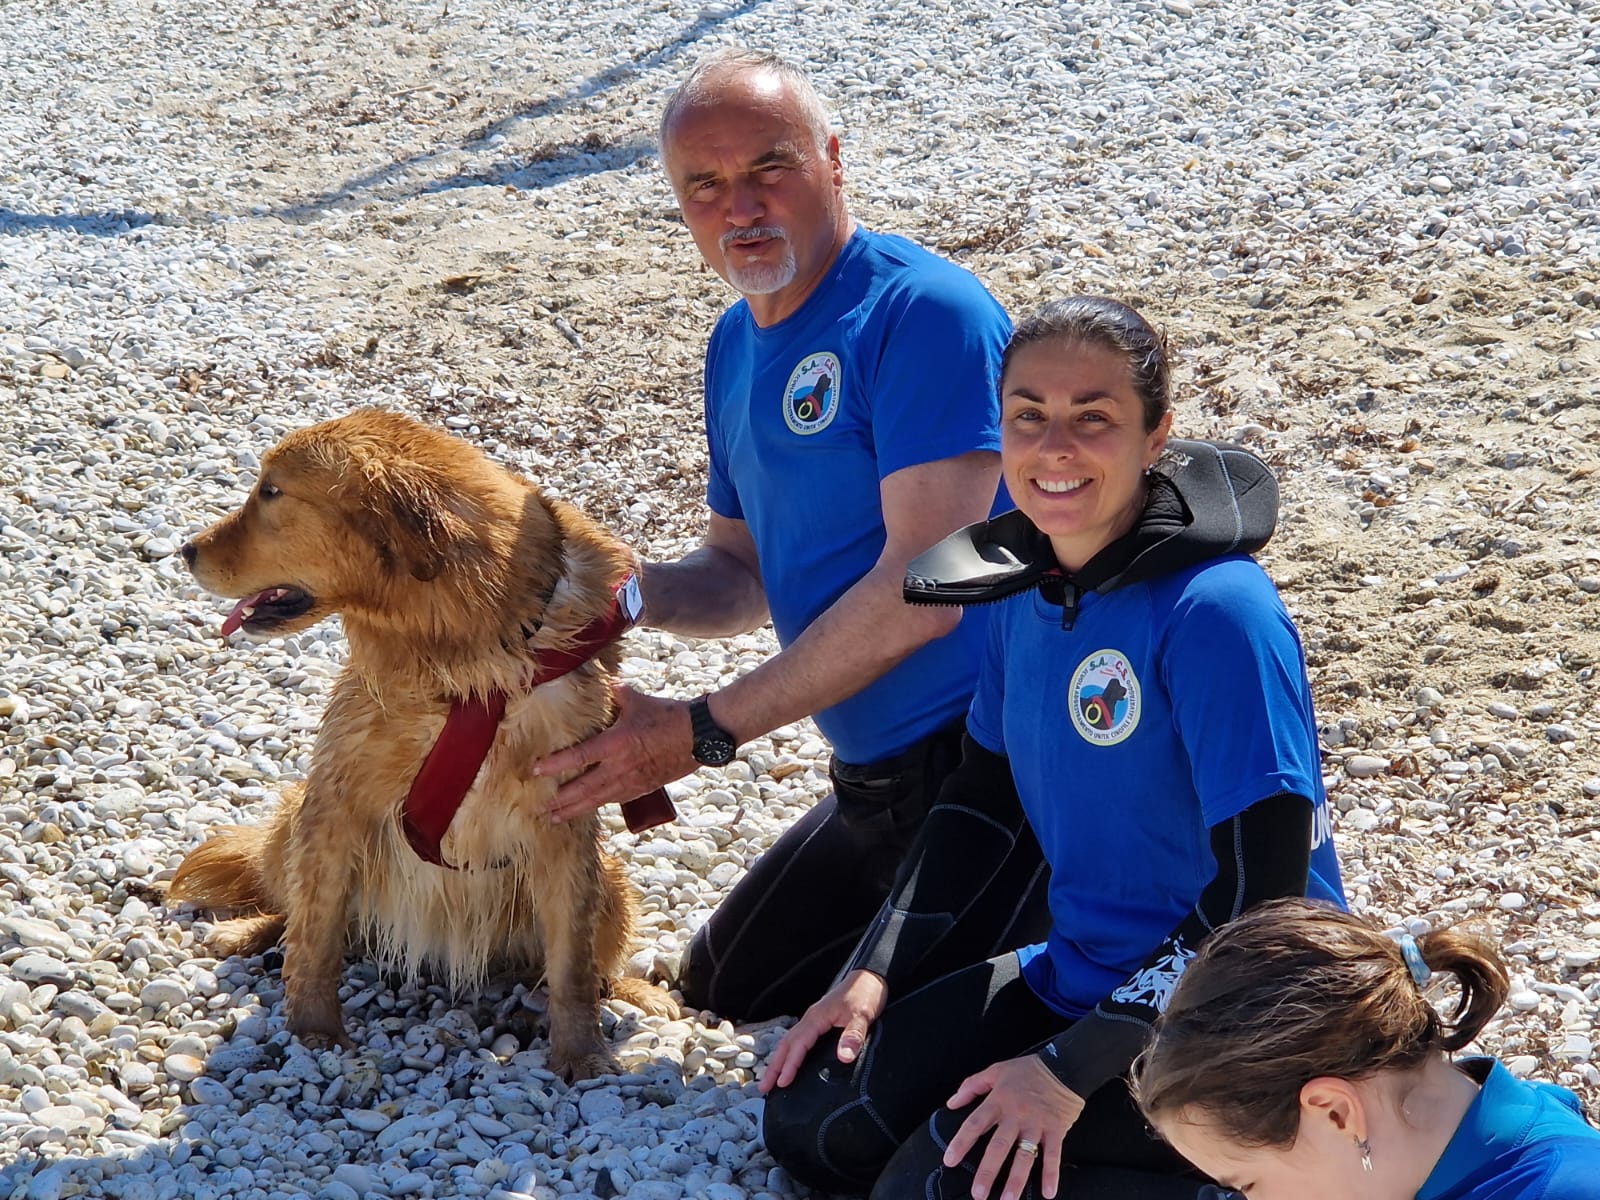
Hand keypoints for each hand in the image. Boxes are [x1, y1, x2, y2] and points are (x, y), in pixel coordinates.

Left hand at [534, 685, 696, 821]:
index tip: (536, 770)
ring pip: (597, 800)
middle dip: (561, 800)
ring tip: (556, 817)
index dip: (555, 764)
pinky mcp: (643, 788)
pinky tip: (588, 809)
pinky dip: (598, 805)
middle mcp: (621, 767)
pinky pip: (615, 800)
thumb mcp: (638, 701)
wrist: (699, 736)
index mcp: (616, 743)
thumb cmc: (669, 716)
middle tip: (541, 807)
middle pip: (583, 789)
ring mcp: (632, 781)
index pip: (579, 757)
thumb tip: (606, 682)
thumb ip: (617, 693)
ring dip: (575, 809)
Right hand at [760, 970, 887, 1093]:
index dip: (790, 1065)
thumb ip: (853, 1036)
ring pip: (790, 1042)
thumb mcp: (863, 1015)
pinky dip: (790, 1053)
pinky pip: (799, 1039)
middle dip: (774, 1066)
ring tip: (771, 1079)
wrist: (871, 977)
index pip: (798, 1044)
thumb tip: (844, 1057)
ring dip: (779, 1060)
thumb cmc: (865, 993)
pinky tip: (791, 1062)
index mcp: (817, 1017)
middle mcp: (811, 1019)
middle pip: (786, 1044)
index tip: (783, 1083)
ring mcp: (814, 1020)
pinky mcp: (820, 1022)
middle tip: (764, 1087)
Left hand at [942, 1054, 1085, 1199]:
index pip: (975, 1124)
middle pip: (999, 1146)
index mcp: (998, 1100)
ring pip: (1024, 1155)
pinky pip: (1053, 1155)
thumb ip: (971, 1086)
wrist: (1064, 1067)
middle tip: (978, 1194)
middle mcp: (1016, 1115)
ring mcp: (1037, 1124)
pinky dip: (1052, 1174)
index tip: (949, 1160)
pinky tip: (1048, 1193)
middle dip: (988, 1171)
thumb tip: (951, 1103)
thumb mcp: (996, 1071)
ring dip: (1016, 1179)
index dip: (961, 1142)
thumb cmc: (1027, 1070)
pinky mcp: (1056, 1130)